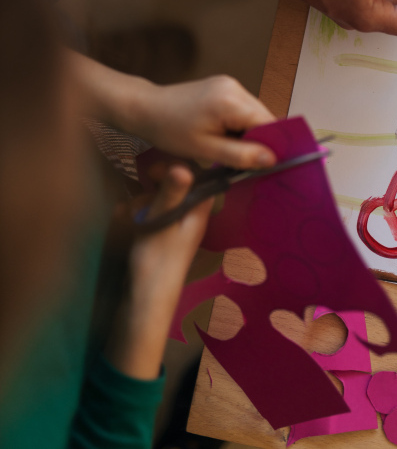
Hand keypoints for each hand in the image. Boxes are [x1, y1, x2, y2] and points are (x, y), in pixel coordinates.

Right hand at [105, 165, 213, 379]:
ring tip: (133, 212)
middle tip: (140, 192)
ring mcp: (178, 227)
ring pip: (163, 199)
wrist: (147, 300)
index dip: (177, 167)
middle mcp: (193, 216)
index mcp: (199, 209)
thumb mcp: (161, 221)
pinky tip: (128, 222)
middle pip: (179, 186)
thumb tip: (183, 165)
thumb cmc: (156, 260)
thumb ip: (171, 193)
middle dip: (157, 185)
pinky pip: (155, 215)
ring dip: (146, 199)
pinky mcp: (165, 237)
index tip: (153, 170)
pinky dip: (143, 214)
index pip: (197, 174)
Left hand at [131, 76, 276, 168]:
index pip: (268, 124)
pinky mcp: (224, 85)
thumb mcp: (205, 149)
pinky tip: (225, 136)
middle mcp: (235, 87)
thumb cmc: (170, 130)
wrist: (147, 108)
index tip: (270, 165)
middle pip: (264, 117)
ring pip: (254, 113)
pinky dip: (240, 123)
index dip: (273, 145)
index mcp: (231, 101)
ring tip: (232, 149)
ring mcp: (230, 83)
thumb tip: (272, 159)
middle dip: (261, 140)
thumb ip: (241, 155)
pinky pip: (243, 107)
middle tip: (249, 162)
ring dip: (250, 133)